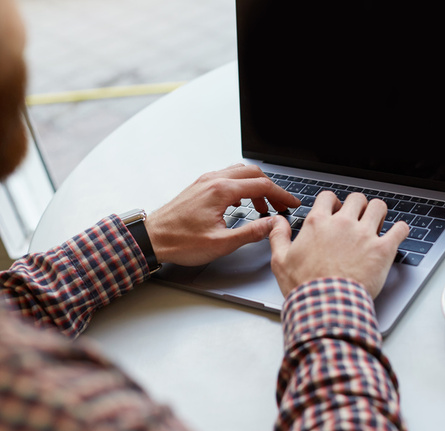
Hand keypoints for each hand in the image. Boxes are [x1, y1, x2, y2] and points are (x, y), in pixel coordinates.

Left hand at [145, 164, 300, 265]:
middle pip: (254, 174)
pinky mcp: (200, 186)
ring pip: (240, 172)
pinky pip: (228, 177)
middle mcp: (214, 180)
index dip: (282, 195)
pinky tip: (242, 203)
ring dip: (256, 186)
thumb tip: (273, 225)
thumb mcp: (221, 243)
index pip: (262, 186)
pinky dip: (242, 186)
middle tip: (281, 205)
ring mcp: (205, 181)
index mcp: (221, 191)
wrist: (152, 238)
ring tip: (263, 207)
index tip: (292, 204)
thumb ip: (251, 232)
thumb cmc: (180, 241)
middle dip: (272, 189)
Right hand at [269, 191, 409, 297]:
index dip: (333, 202)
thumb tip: (277, 222)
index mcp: (318, 223)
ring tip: (378, 222)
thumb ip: (279, 237)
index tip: (336, 209)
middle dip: (358, 206)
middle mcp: (343, 224)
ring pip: (379, 207)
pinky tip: (398, 234)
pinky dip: (401, 230)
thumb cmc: (304, 287)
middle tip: (358, 217)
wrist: (325, 306)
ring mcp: (364, 235)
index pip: (328, 197)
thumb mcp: (281, 261)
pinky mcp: (383, 249)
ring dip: (379, 212)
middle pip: (357, 198)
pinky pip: (400, 229)